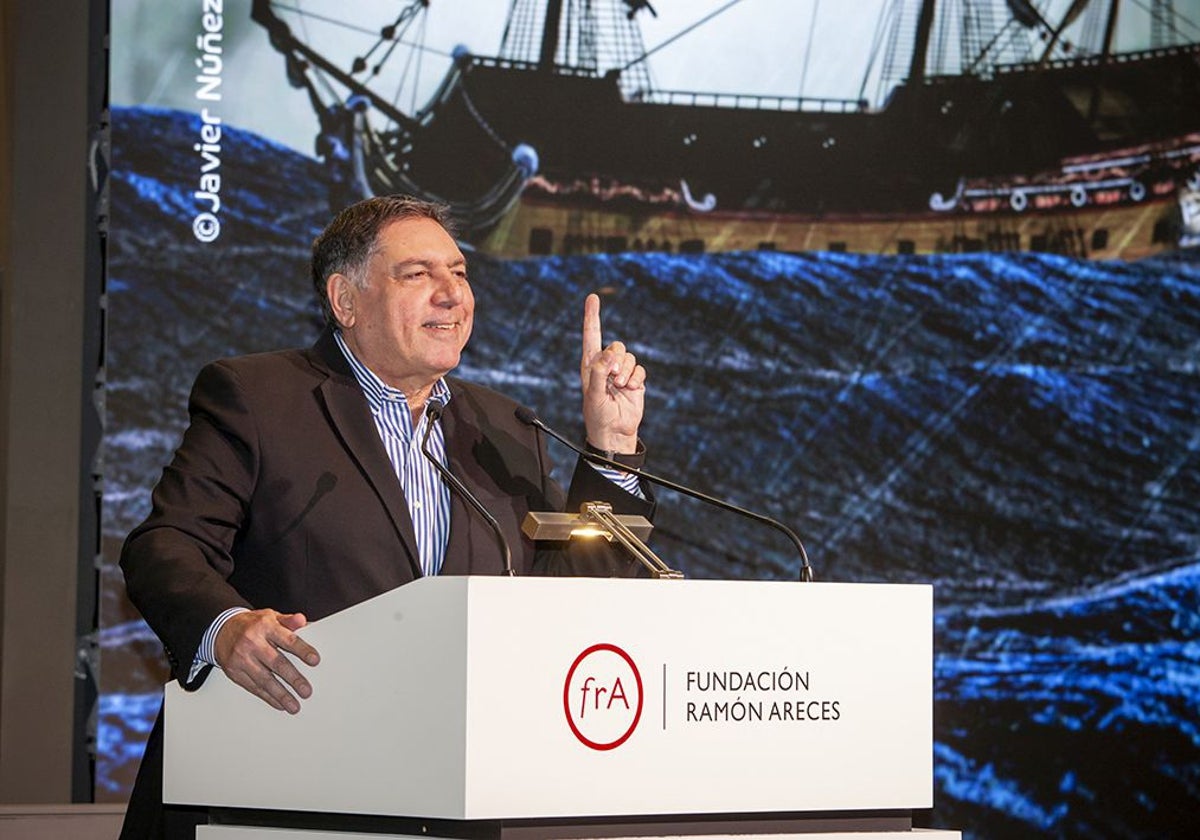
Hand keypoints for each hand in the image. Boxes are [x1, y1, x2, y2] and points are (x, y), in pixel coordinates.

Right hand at [214, 609, 319, 713]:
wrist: (222, 630)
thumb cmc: (252, 625)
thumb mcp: (271, 616)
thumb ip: (288, 620)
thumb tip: (302, 620)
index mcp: (265, 626)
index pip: (287, 639)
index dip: (302, 650)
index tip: (315, 661)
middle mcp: (252, 642)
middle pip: (276, 663)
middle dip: (293, 678)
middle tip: (306, 691)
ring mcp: (241, 658)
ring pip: (264, 680)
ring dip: (281, 694)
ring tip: (294, 705)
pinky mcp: (234, 672)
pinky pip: (253, 687)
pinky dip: (267, 697)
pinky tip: (278, 703)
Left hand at [580, 293, 644, 452]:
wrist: (615, 432)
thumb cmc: (598, 416)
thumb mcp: (593, 395)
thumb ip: (598, 372)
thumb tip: (608, 354)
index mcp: (590, 365)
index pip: (591, 336)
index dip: (592, 316)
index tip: (592, 297)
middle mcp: (605, 365)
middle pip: (616, 346)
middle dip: (617, 360)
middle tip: (613, 378)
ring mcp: (621, 372)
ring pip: (629, 357)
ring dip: (626, 373)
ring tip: (620, 388)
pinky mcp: (635, 380)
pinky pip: (640, 369)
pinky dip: (636, 379)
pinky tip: (630, 390)